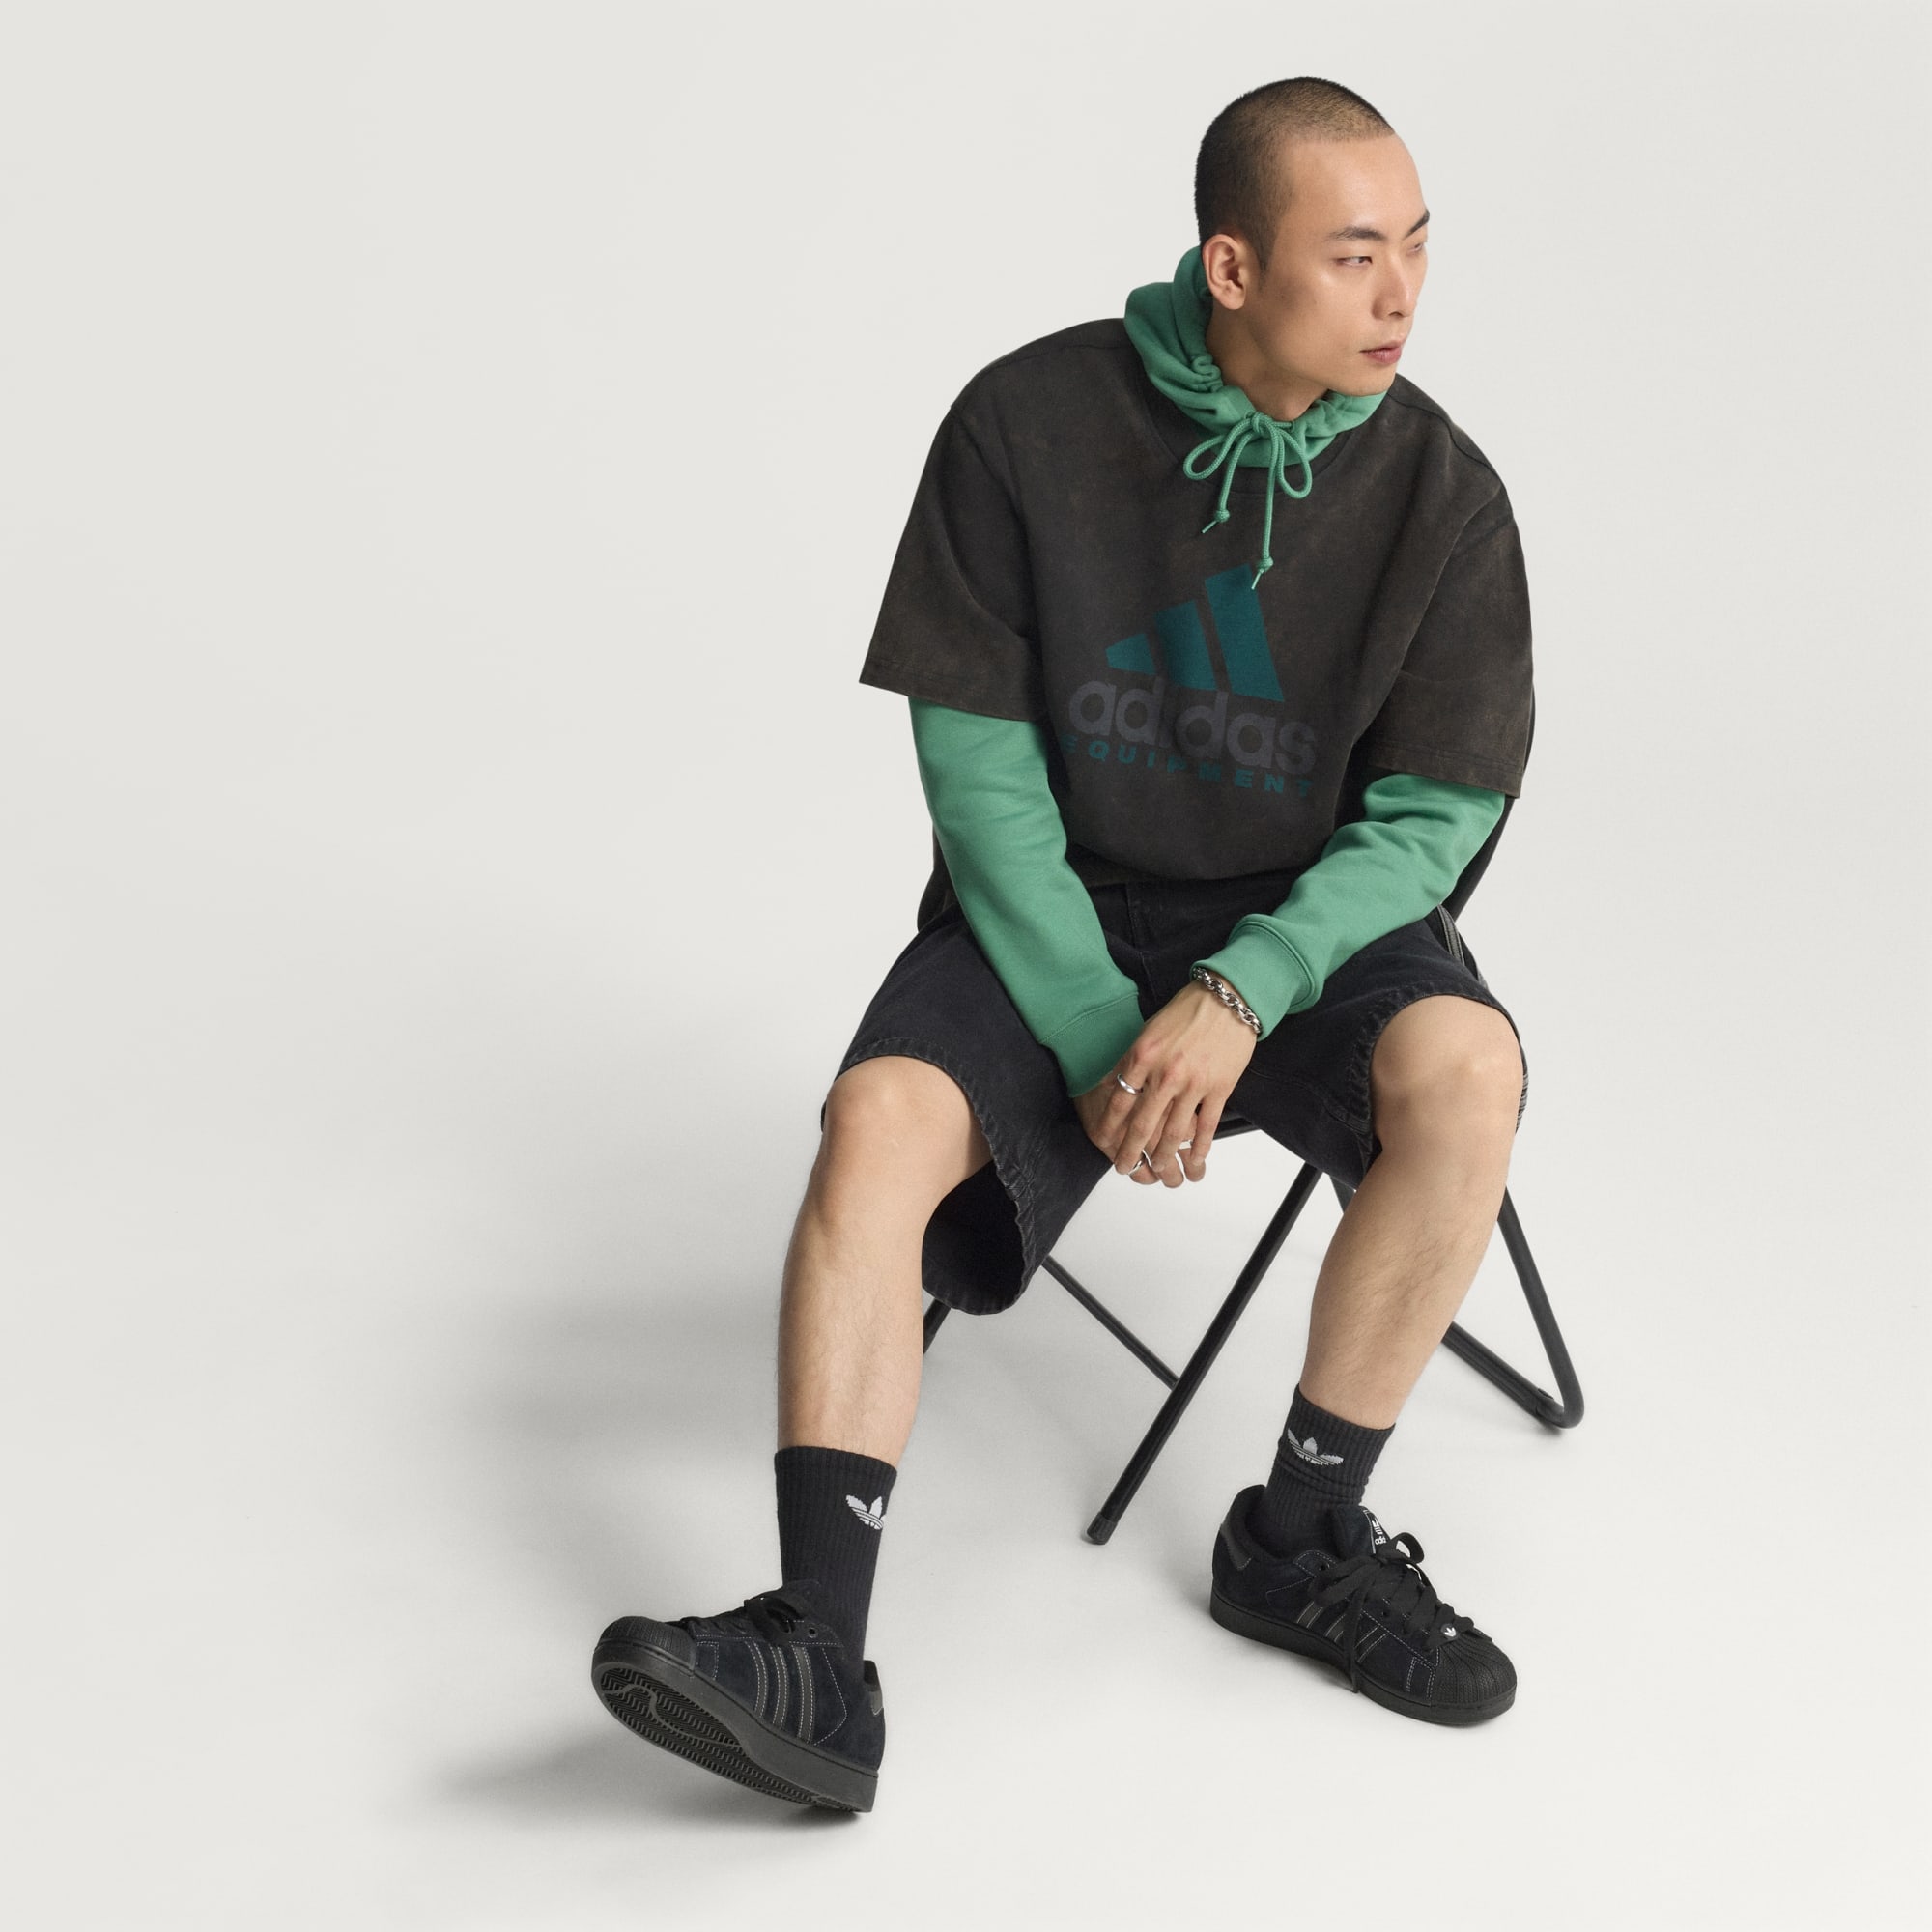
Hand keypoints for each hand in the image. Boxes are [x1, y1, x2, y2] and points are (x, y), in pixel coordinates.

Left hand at [1073, 980, 1257, 1186]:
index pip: (1120, 1101)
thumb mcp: (1148, 1031)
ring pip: (1175, 1132)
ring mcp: (1194, 1083)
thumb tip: (1112, 1084)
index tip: (1104, 1141)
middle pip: (1144, 1124)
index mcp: (1143, 1056)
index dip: (1110, 1126)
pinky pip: (1207, 1126)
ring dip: (1164, 1157)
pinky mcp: (1220, 1088)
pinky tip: (1193, 1161)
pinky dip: (1199, 1148)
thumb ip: (1132, 1060)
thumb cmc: (1188, 1011)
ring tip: (1158, 1171)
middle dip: (1131, 1151)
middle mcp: (1166, 1073)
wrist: (1228, 999)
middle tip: (1124, 1167)